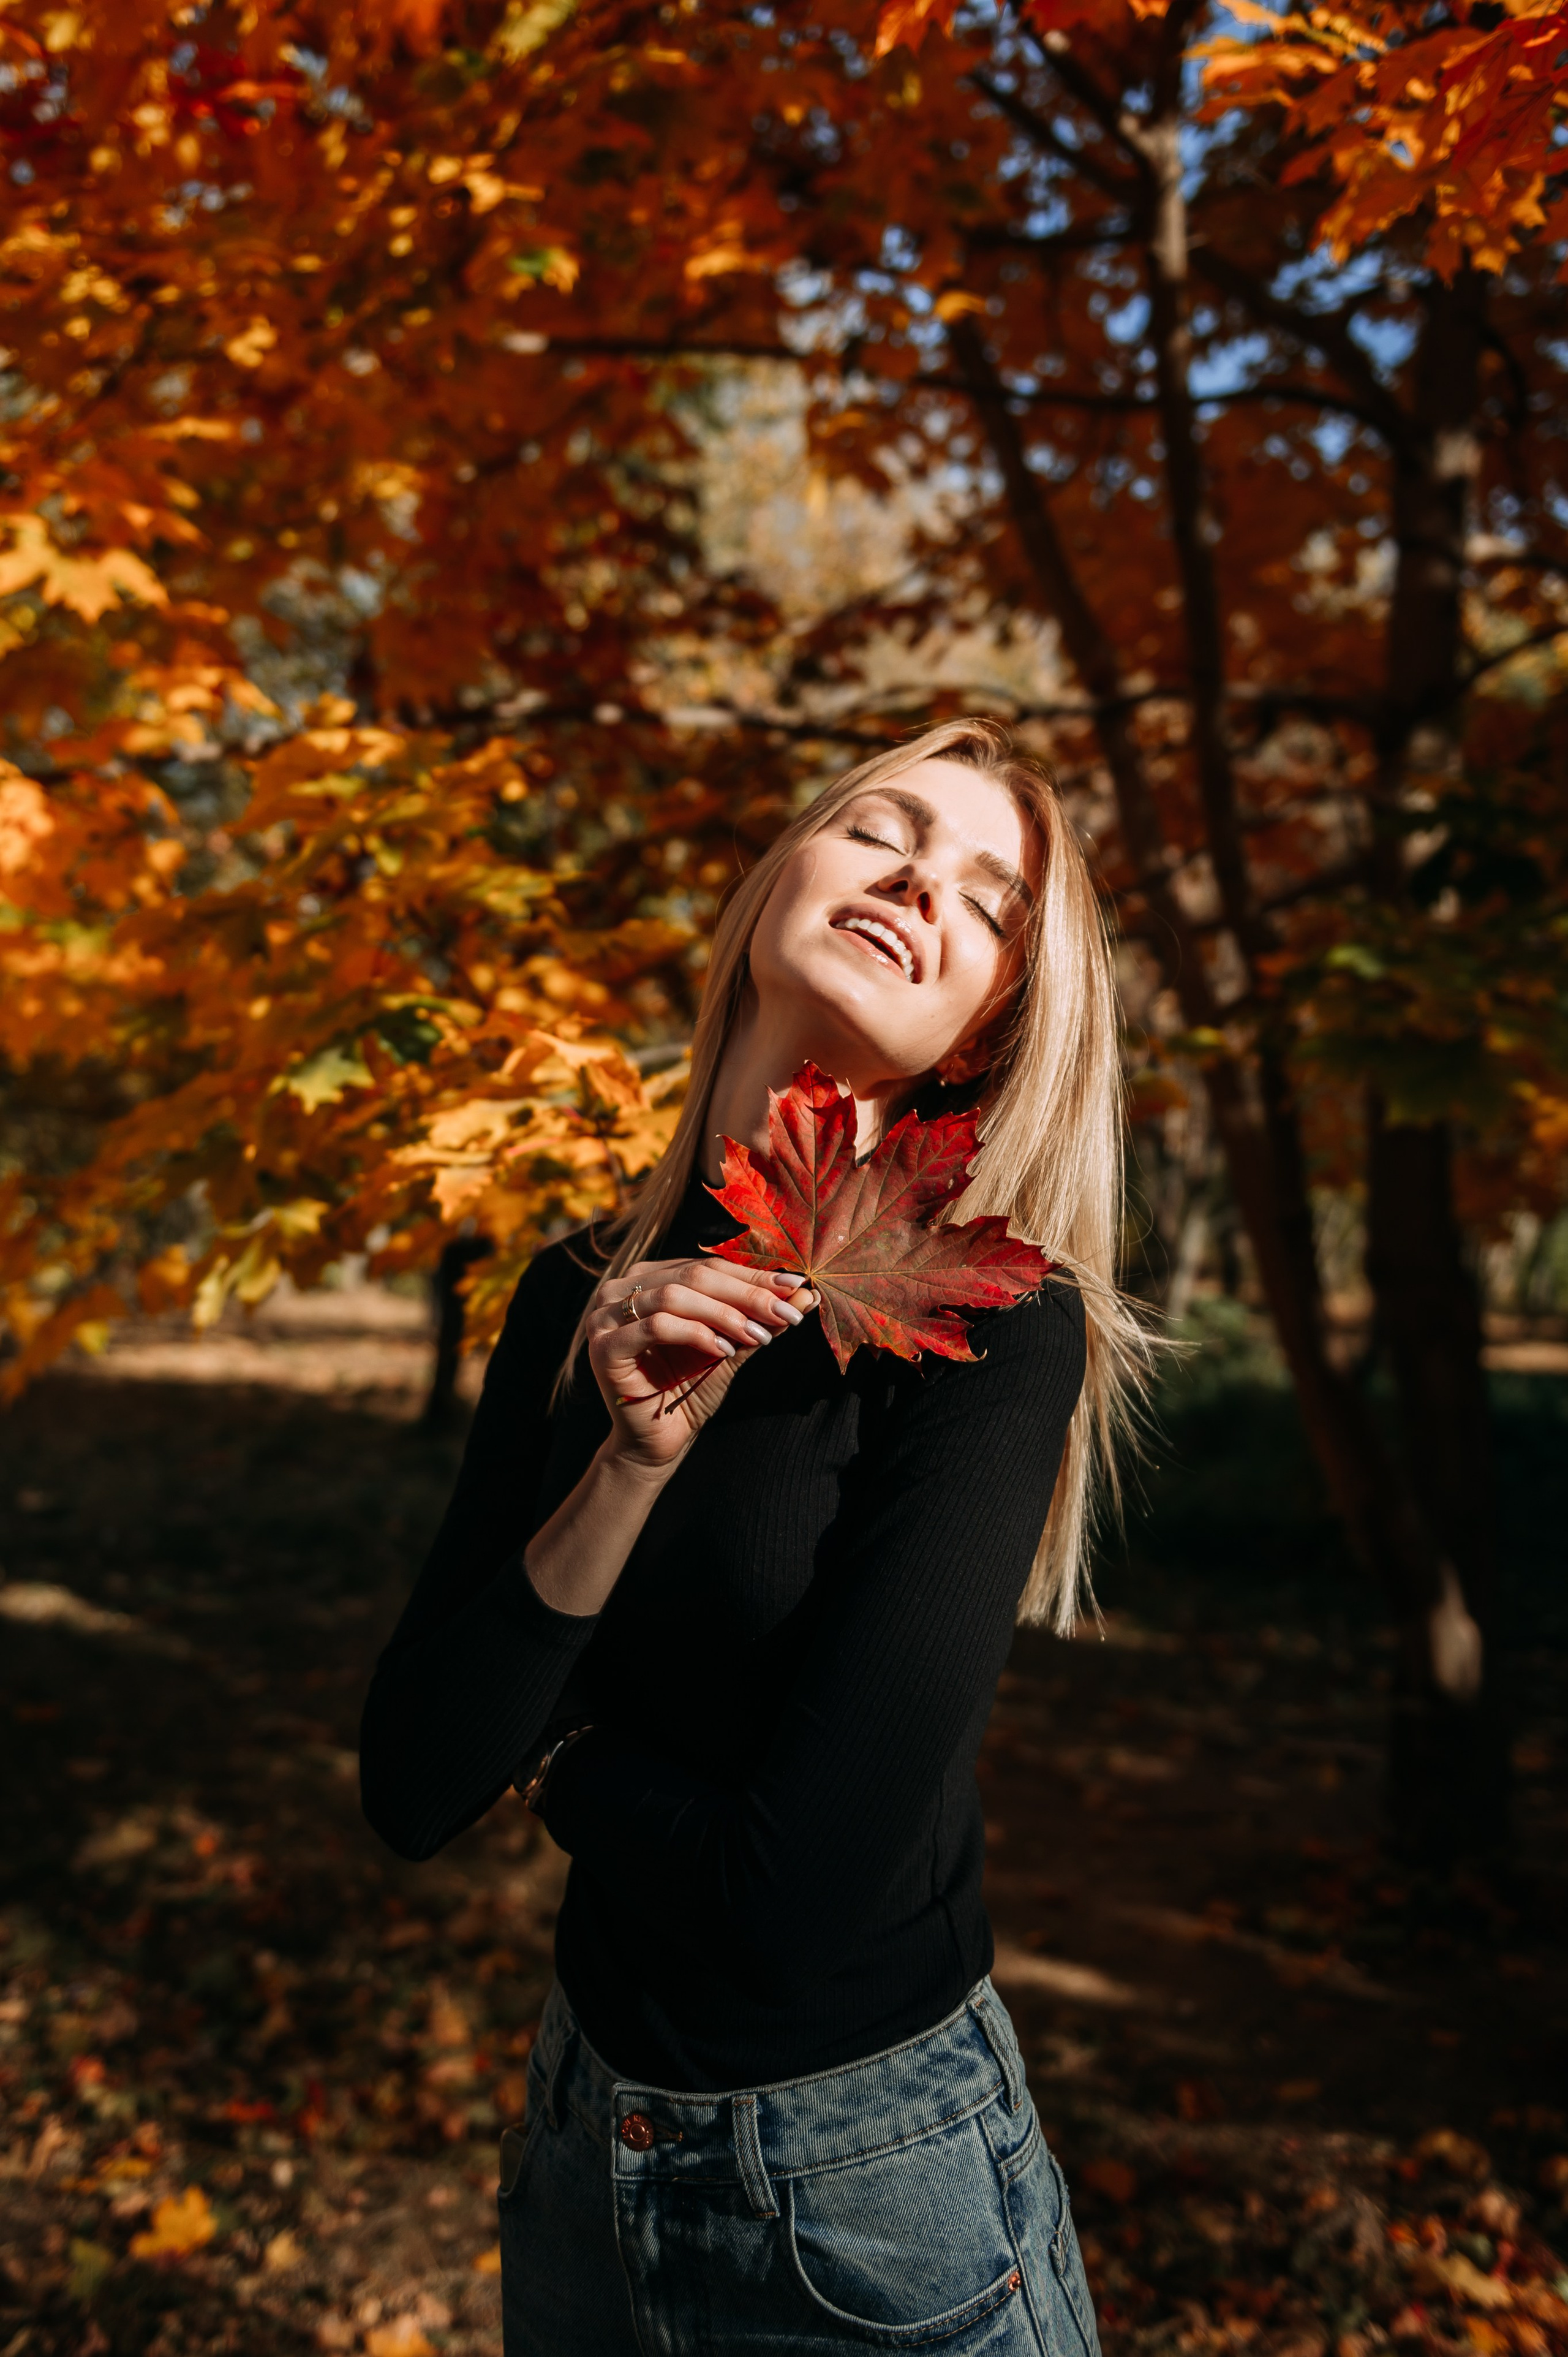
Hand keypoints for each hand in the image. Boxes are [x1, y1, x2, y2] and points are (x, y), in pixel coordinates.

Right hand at [587, 1255, 814, 1468]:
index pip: (708, 1267)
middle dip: (746, 1294)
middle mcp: (621, 1290)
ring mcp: (605, 1316)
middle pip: (694, 1276)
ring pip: (674, 1296)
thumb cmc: (690, 1389)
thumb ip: (758, 1319)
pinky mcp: (603, 1347)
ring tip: (758, 1335)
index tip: (796, 1290)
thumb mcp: (731, 1347)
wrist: (658, 1441)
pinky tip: (723, 1351)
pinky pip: (655, 1326)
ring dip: (724, 1315)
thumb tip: (805, 1295)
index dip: (754, 1277)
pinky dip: (695, 1334)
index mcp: (650, 1279)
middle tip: (786, 1312)